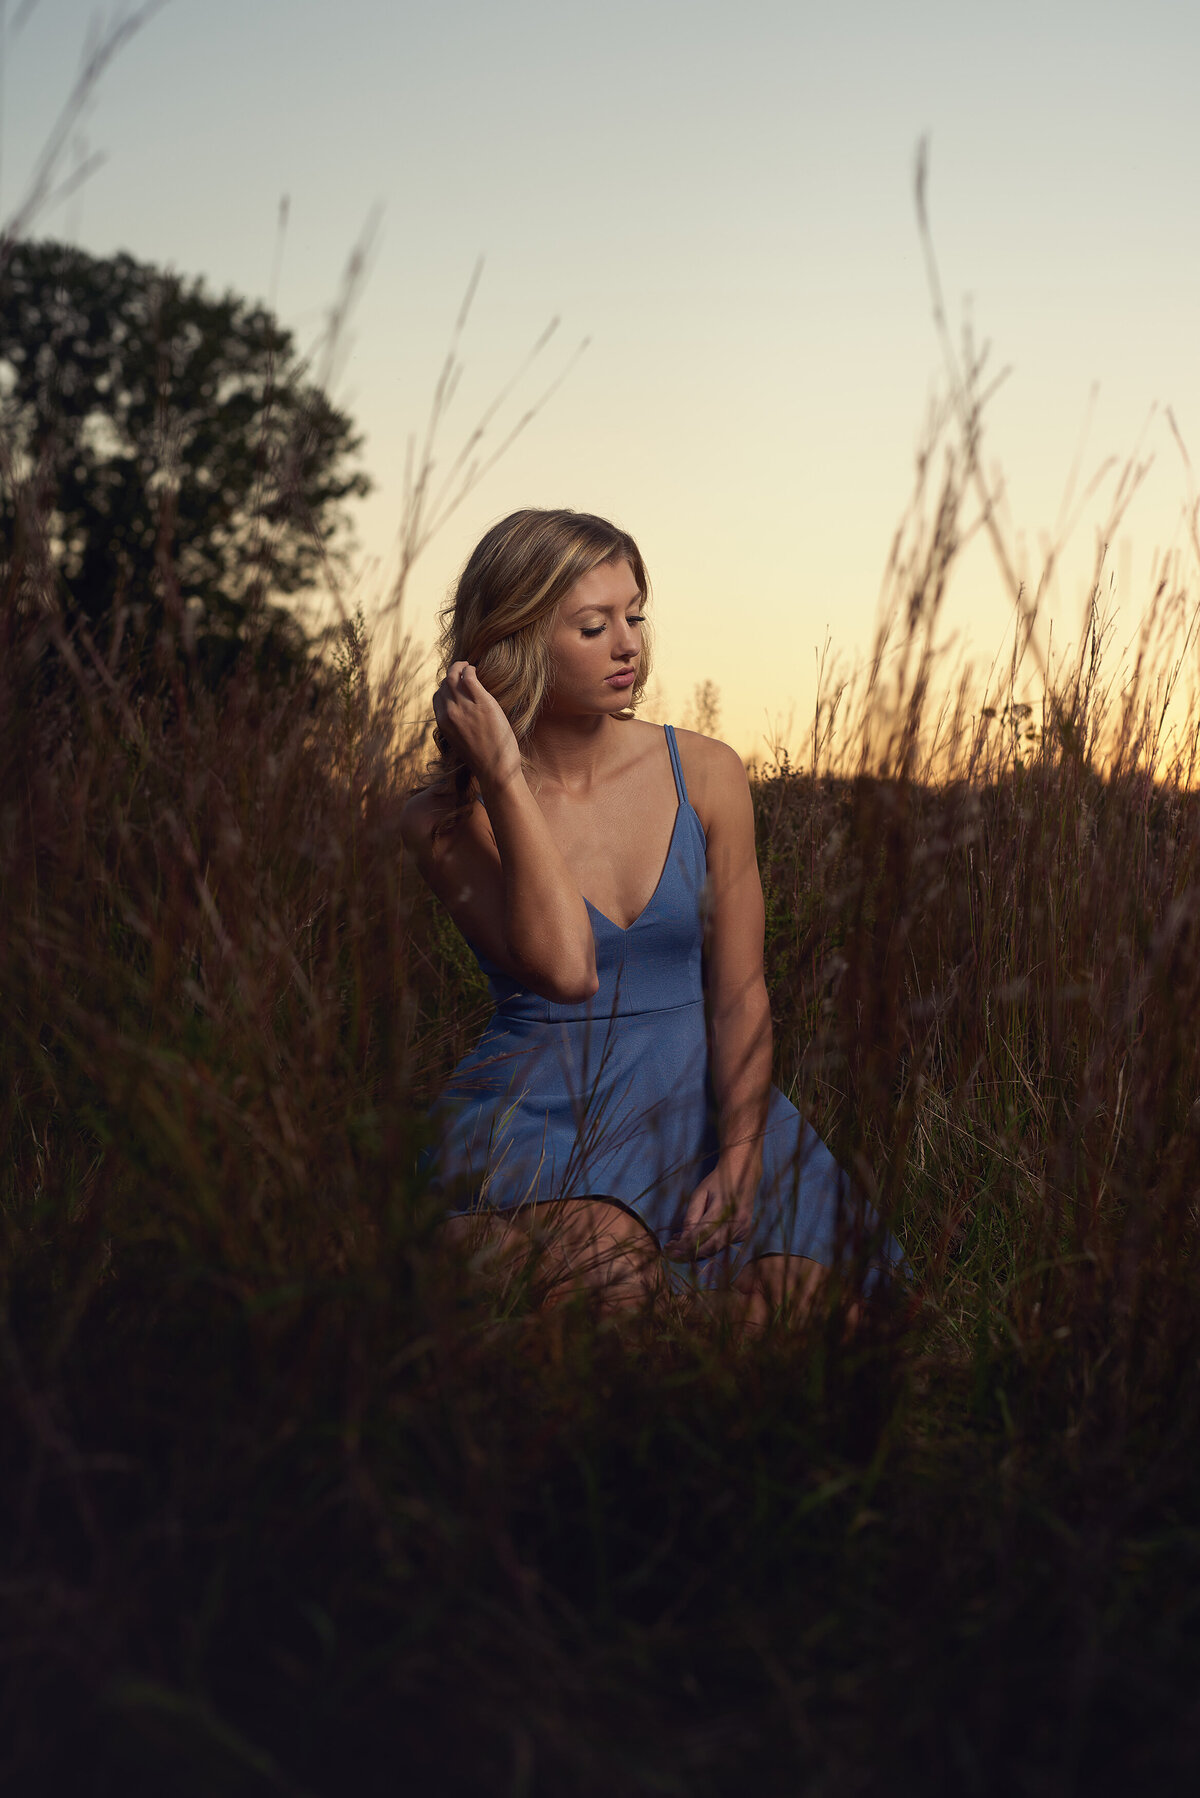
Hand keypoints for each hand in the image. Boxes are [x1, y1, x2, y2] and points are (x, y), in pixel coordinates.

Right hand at [433, 661, 521, 790]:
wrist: (496, 769)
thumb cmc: (483, 760)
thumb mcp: (461, 743)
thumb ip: (456, 728)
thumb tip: (461, 719)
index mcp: (443, 724)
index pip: (437, 697)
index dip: (445, 688)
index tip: (455, 685)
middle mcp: (450, 713)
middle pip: (444, 685)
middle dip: (451, 675)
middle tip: (461, 670)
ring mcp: (465, 707)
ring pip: (453, 677)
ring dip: (459, 667)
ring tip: (467, 666)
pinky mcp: (481, 702)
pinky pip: (469, 677)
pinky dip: (469, 669)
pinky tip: (474, 669)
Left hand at [663, 1165, 755, 1261]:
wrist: (741, 1174)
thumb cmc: (716, 1182)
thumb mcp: (699, 1194)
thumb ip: (691, 1217)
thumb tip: (682, 1239)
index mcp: (723, 1209)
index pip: (701, 1234)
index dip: (685, 1245)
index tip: (670, 1250)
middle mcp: (736, 1222)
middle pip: (710, 1247)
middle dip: (689, 1253)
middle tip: (671, 1253)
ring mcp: (743, 1229)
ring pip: (716, 1249)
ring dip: (697, 1251)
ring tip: (679, 1243)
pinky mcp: (744, 1233)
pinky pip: (723, 1244)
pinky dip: (708, 1245)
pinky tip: (695, 1240)